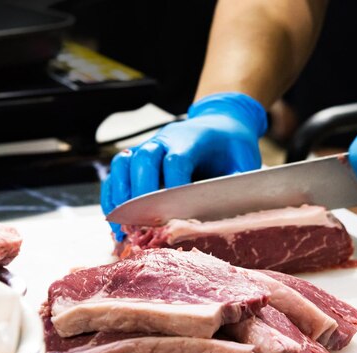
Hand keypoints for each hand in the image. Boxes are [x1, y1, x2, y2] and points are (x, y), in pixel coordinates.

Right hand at [101, 92, 266, 240]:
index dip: (173, 185)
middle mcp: (166, 139)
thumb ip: (238, 182)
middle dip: (142, 192)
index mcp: (193, 139)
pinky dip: (112, 194)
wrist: (220, 123)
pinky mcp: (138, 157)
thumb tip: (234, 209)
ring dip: (121, 193)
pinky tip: (115, 219)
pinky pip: (117, 172)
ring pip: (124, 162)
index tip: (173, 212)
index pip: (176, 159)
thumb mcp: (244, 160)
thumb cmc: (232, 146)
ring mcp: (149, 147)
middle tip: (144, 221)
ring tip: (124, 224)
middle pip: (144, 158)